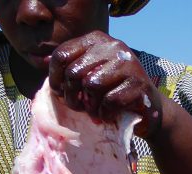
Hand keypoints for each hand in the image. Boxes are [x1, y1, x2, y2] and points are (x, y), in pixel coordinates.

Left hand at [49, 31, 163, 138]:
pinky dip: (104, 114)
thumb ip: (70, 65)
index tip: (59, 92)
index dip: (55, 77)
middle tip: (78, 107)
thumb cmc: (113, 91)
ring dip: (89, 106)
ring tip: (94, 112)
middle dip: (71, 96)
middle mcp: (113, 47)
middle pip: (74, 72)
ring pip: (91, 86)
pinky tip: (107, 115)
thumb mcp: (90, 73)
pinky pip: (109, 101)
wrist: (148, 108)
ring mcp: (128, 64)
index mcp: (97, 40)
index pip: (62, 54)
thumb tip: (43, 61)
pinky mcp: (139, 85)